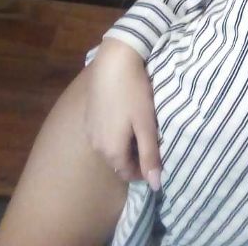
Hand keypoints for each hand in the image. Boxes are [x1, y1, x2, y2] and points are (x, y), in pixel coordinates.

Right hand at [84, 38, 161, 190]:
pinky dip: (116, 132)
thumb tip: (155, 185)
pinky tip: (127, 116)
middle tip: (153, 143)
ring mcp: (90, 130)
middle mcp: (97, 145)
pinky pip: (104, 134)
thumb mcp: (146, 124)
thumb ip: (150, 155)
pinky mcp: (89, 116)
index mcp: (111, 151)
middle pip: (118, 161)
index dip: (145, 170)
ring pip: (110, 147)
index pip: (128, 174)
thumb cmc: (133, 93)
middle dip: (135, 158)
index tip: (159, 158)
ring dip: (125, 145)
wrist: (114, 62)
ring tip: (142, 129)